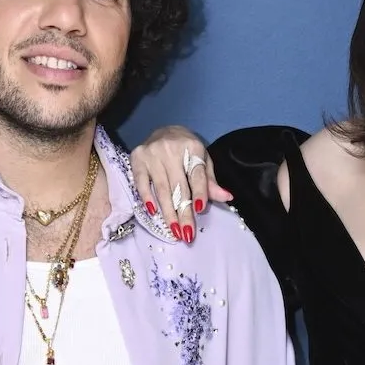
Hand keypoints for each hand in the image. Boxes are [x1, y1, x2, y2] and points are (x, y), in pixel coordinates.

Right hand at [130, 126, 231, 242]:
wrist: (164, 130)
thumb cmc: (186, 149)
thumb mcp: (202, 160)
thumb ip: (210, 181)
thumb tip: (226, 197)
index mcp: (192, 147)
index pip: (196, 175)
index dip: (199, 192)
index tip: (199, 209)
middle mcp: (171, 149)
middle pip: (179, 187)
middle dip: (184, 212)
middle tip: (187, 234)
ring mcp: (152, 154)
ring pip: (161, 189)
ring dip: (168, 212)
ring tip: (175, 230)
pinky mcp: (138, 159)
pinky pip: (142, 183)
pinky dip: (147, 198)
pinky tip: (153, 212)